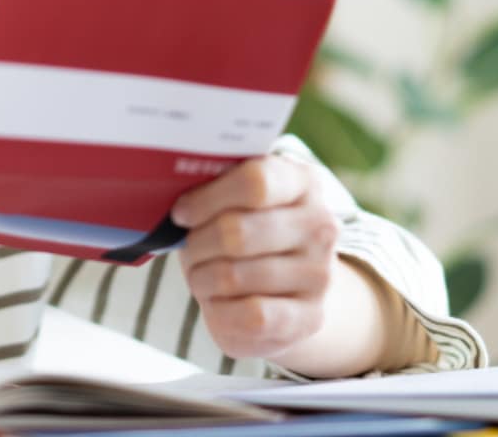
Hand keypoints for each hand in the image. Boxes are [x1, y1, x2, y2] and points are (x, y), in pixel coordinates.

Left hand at [171, 155, 341, 360]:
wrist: (281, 294)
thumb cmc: (244, 236)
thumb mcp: (232, 203)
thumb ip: (212, 190)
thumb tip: (178, 204)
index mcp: (301, 182)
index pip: (255, 181)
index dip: (207, 198)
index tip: (181, 213)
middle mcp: (320, 225)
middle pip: (237, 232)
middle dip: (197, 244)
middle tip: (188, 249)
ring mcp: (320, 274)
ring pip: (234, 275)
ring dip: (201, 278)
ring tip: (201, 276)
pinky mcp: (310, 317)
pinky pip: (251, 315)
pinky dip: (219, 311)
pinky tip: (218, 303)